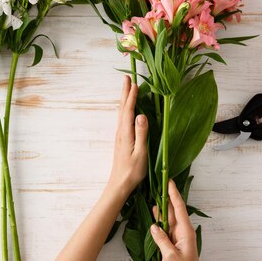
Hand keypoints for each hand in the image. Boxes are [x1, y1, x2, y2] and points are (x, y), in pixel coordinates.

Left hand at [105, 76, 147, 201]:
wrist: (119, 183)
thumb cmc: (132, 171)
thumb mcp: (140, 153)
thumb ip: (142, 134)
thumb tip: (141, 115)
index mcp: (126, 133)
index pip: (128, 110)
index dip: (132, 96)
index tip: (135, 83)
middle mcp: (121, 132)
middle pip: (122, 108)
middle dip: (125, 92)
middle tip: (127, 77)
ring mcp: (120, 135)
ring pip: (122, 112)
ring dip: (124, 99)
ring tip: (127, 88)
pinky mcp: (121, 139)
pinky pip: (123, 118)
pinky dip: (125, 108)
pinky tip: (128, 109)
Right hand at [150, 180, 204, 260]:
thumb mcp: (170, 255)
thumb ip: (161, 239)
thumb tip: (154, 225)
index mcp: (185, 231)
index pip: (178, 208)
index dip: (173, 194)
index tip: (169, 181)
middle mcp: (182, 231)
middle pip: (173, 210)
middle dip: (167, 197)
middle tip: (159, 184)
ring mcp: (178, 237)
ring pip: (169, 219)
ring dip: (162, 209)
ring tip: (154, 196)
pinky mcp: (173, 243)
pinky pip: (166, 228)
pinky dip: (160, 221)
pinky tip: (155, 214)